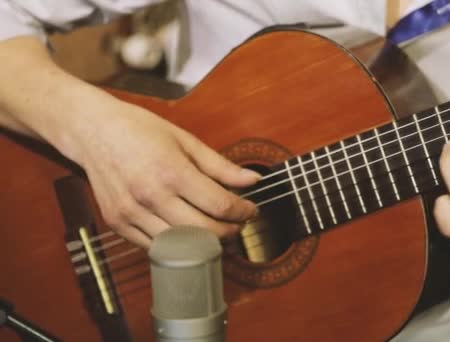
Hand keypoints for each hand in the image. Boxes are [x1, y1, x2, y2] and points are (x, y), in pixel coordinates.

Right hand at [68, 99, 259, 247]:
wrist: (92, 131)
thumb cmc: (139, 130)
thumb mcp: (185, 140)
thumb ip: (220, 166)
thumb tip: (252, 181)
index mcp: (171, 171)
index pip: (219, 205)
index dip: (242, 212)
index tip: (250, 209)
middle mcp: (150, 196)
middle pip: (203, 231)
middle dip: (229, 231)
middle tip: (237, 223)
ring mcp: (131, 213)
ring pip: (180, 245)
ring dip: (204, 241)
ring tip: (215, 228)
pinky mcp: (117, 223)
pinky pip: (155, 247)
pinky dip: (175, 244)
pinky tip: (186, 231)